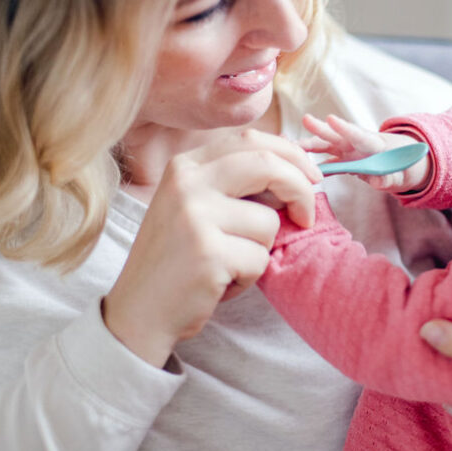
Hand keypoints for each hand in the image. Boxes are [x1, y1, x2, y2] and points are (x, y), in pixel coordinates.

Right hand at [103, 130, 320, 367]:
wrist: (140, 311)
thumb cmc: (179, 260)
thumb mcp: (197, 207)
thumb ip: (236, 184)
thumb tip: (298, 171)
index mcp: (186, 166)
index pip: (250, 139)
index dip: (291, 155)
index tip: (312, 176)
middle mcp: (187, 183)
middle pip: (267, 164)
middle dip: (300, 189)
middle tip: (306, 217)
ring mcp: (195, 216)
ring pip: (269, 222)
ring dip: (262, 250)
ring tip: (230, 263)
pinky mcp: (208, 253)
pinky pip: (260, 259)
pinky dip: (250, 277)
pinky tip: (221, 282)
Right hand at [300, 113, 430, 191]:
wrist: (400, 161)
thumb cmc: (403, 166)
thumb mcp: (401, 174)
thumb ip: (389, 177)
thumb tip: (377, 180)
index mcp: (375, 145)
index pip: (360, 135)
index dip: (346, 128)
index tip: (331, 119)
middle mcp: (358, 144)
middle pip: (339, 136)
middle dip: (322, 129)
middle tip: (306, 120)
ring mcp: (349, 150)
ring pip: (327, 146)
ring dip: (310, 145)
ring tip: (290, 145)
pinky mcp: (343, 158)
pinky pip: (325, 160)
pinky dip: (312, 162)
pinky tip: (295, 163)